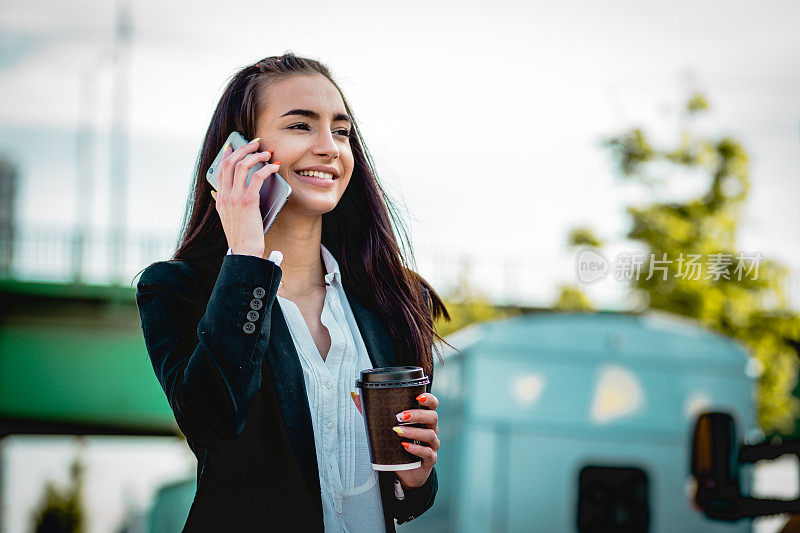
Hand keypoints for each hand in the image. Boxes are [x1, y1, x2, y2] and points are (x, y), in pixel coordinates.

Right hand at [210, 138, 280, 257]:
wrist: (244, 251)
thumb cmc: (240, 236)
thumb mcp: (225, 217)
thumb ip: (221, 202)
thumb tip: (215, 192)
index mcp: (219, 198)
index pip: (220, 169)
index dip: (228, 154)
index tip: (235, 144)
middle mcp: (224, 195)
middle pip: (230, 162)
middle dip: (243, 148)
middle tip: (255, 143)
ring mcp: (235, 198)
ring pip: (242, 165)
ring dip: (256, 155)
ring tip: (267, 153)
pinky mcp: (248, 201)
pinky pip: (258, 177)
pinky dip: (267, 168)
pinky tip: (274, 167)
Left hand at [351, 391, 439, 489]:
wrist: (404, 471)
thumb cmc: (397, 445)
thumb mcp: (386, 428)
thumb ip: (373, 412)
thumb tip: (355, 396)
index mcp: (423, 419)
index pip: (433, 405)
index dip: (429, 399)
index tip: (418, 397)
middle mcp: (431, 430)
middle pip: (433, 417)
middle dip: (417, 414)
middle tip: (399, 416)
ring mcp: (432, 445)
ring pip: (430, 435)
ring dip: (414, 432)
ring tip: (398, 431)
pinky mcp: (429, 460)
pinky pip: (428, 453)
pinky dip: (417, 449)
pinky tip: (405, 446)